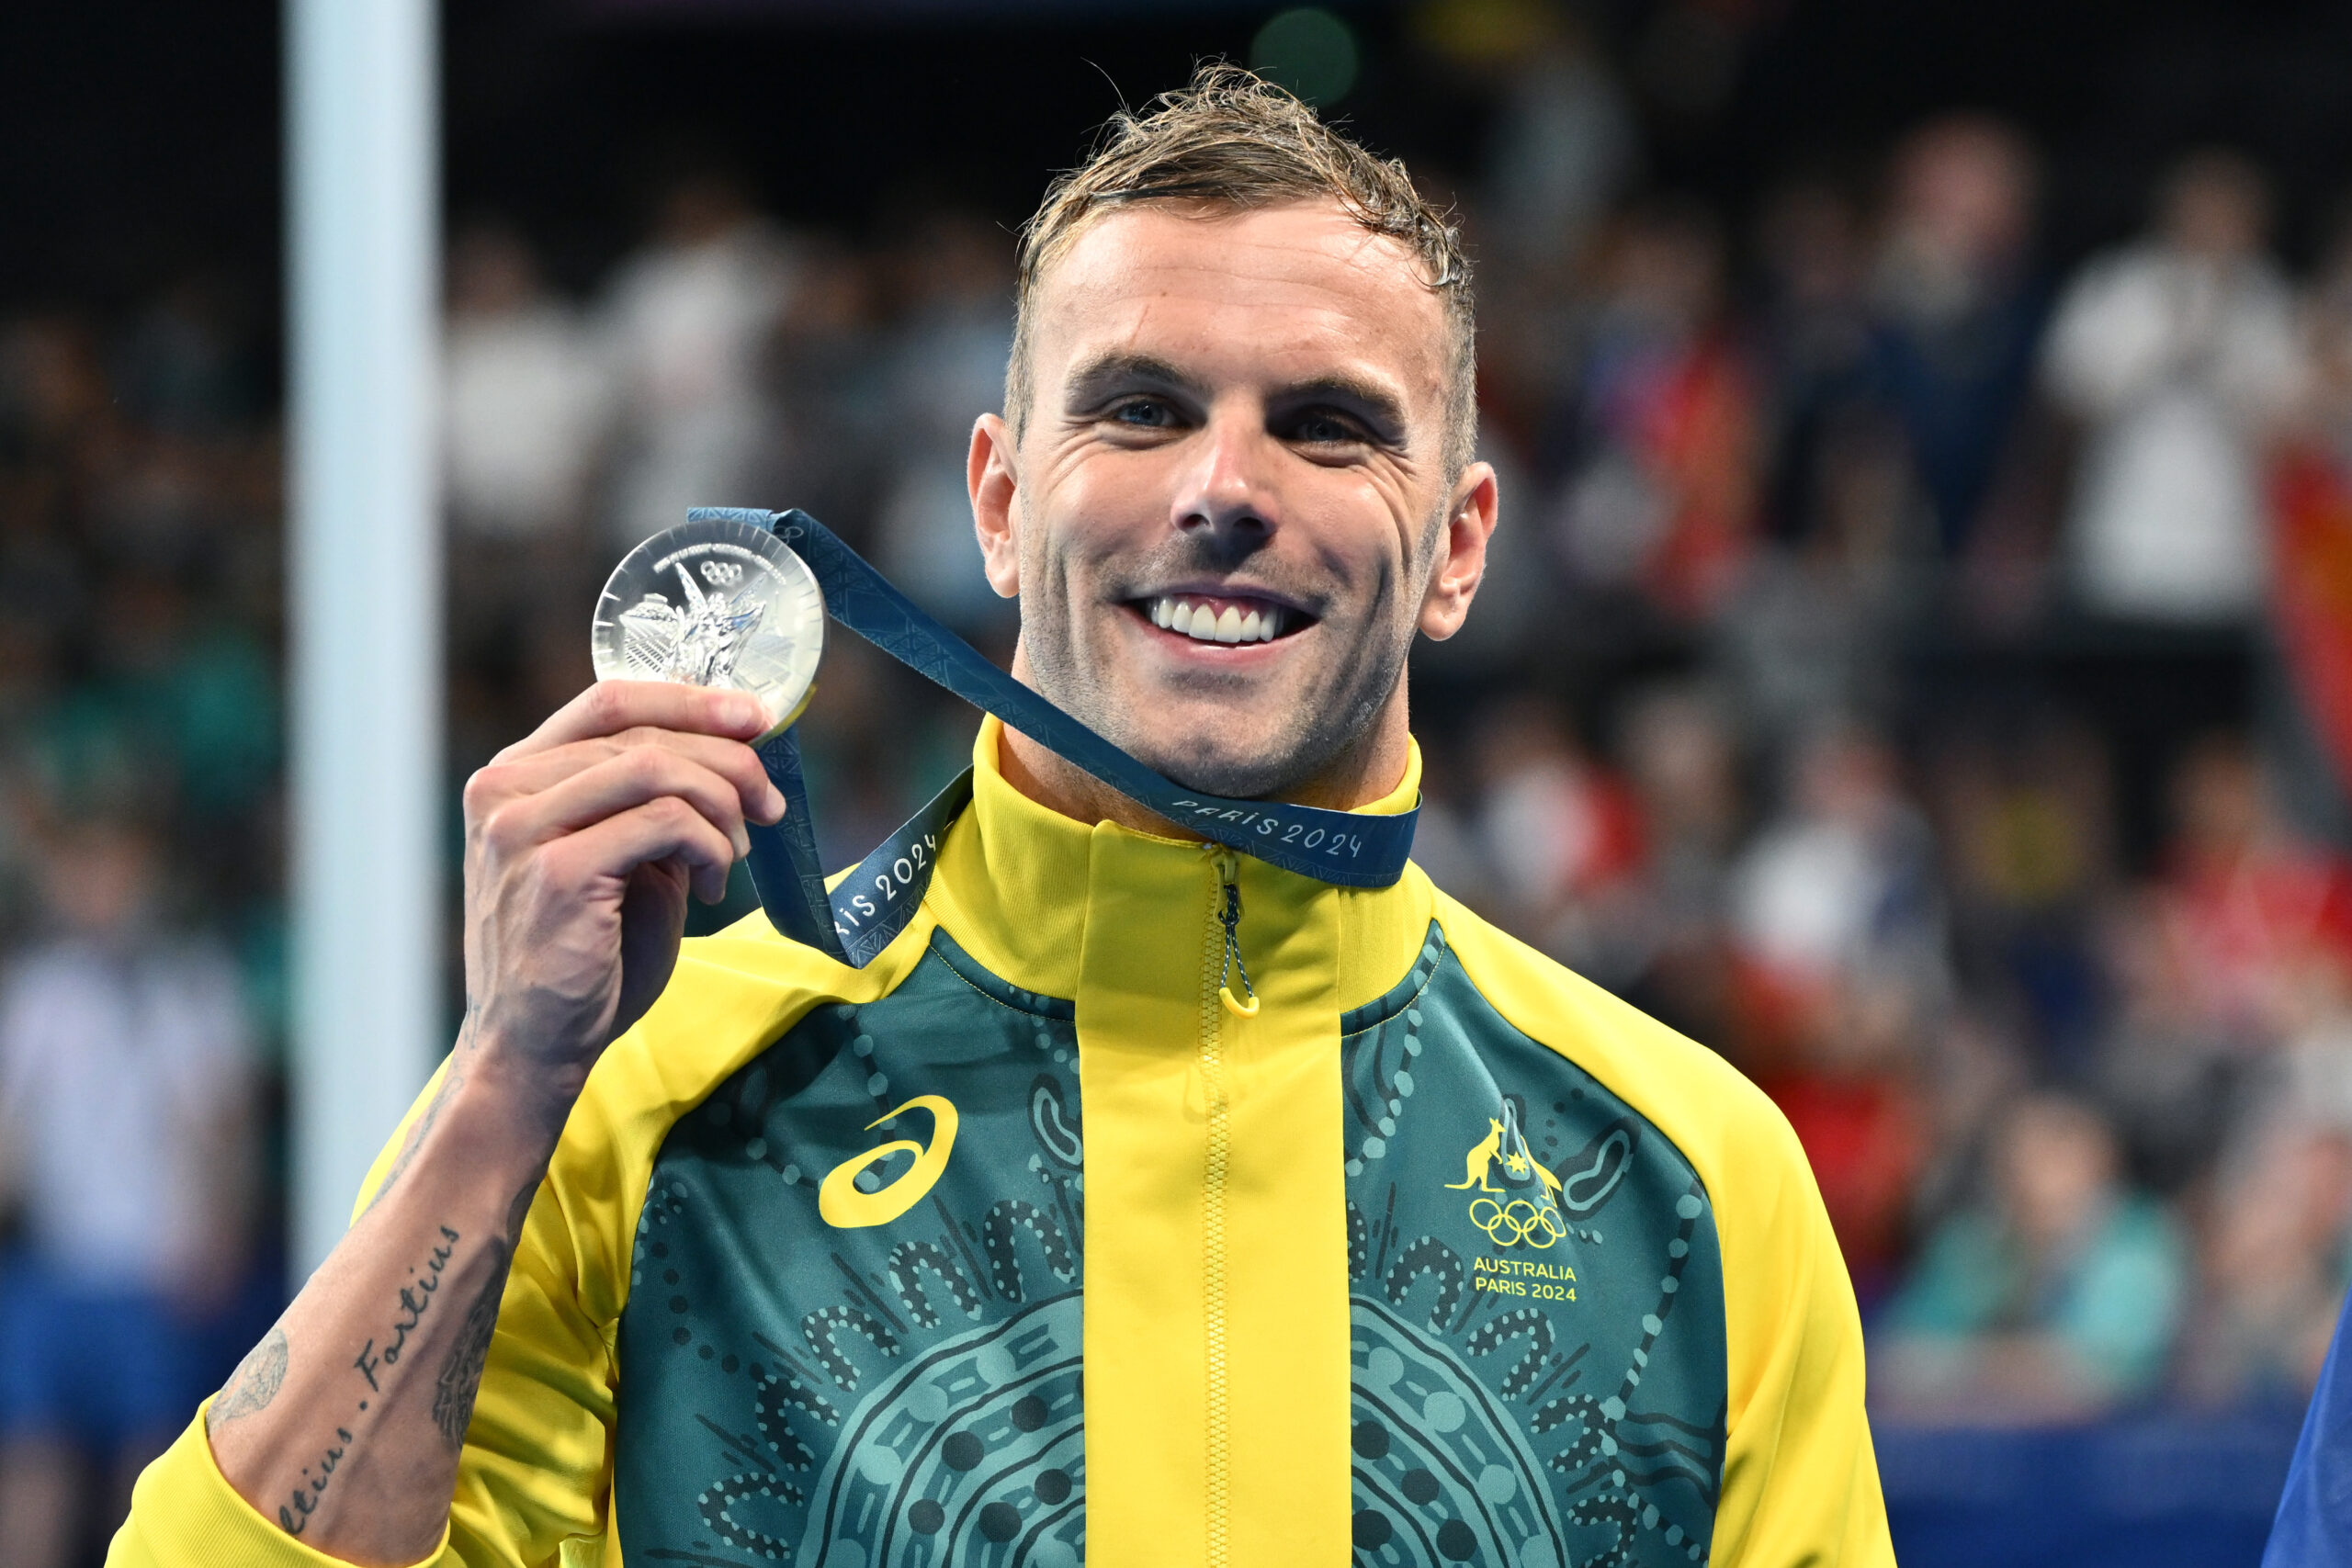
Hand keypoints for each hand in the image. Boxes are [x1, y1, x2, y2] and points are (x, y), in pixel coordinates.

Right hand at [458, 682, 784, 1120]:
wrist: (537, 1045)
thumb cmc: (588, 957)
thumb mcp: (625, 860)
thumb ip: (655, 803)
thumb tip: (735, 752)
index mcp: (515, 777)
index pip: (609, 701)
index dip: (691, 700)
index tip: (755, 717)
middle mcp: (504, 790)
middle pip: (643, 734)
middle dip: (728, 762)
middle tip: (770, 803)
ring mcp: (521, 828)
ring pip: (658, 770)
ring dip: (722, 808)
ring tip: (737, 856)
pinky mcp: (556, 871)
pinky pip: (664, 823)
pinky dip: (710, 846)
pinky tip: (715, 886)